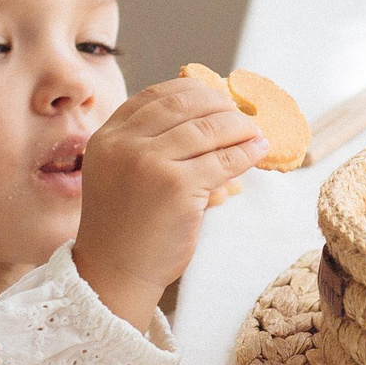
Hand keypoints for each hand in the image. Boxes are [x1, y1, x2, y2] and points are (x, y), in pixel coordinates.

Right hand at [73, 77, 264, 328]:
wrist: (114, 273)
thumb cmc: (124, 228)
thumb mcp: (121, 174)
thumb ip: (151, 146)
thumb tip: (212, 120)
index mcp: (108, 136)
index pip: (156, 96)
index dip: (192, 91)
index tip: (216, 97)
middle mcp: (125, 144)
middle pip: (185, 105)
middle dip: (220, 104)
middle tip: (241, 114)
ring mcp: (150, 163)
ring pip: (209, 128)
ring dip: (239, 126)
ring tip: (255, 132)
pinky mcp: (177, 187)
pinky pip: (224, 160)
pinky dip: (246, 153)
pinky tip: (258, 151)